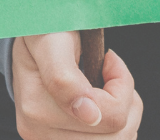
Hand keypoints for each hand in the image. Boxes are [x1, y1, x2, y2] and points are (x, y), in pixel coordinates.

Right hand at [12, 32, 142, 138]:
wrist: (34, 36)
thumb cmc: (47, 31)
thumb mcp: (53, 42)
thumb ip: (64, 78)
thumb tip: (89, 116)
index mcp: (38, 108)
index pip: (110, 116)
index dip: (121, 85)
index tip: (110, 60)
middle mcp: (39, 133)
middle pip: (116, 137)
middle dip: (126, 103)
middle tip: (113, 75)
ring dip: (124, 115)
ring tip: (110, 89)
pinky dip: (116, 126)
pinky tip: (105, 105)